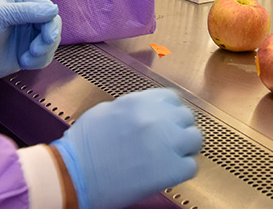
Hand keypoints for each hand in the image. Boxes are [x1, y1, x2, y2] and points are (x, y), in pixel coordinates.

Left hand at [0, 0, 61, 84]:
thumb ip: (27, 11)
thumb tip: (54, 10)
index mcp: (20, 0)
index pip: (47, 8)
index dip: (51, 22)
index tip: (47, 37)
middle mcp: (26, 16)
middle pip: (53, 26)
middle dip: (48, 39)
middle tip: (34, 50)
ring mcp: (26, 36)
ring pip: (51, 42)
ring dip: (44, 52)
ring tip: (26, 58)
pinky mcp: (25, 54)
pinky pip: (44, 57)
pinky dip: (39, 61)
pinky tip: (23, 62)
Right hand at [52, 89, 201, 208]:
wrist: (77, 173)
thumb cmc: (84, 146)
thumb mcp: (107, 111)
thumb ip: (133, 108)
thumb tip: (147, 113)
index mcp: (140, 102)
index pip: (172, 99)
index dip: (171, 111)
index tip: (168, 120)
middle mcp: (157, 118)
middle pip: (186, 117)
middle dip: (179, 127)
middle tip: (170, 140)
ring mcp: (166, 143)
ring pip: (195, 139)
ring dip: (185, 147)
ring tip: (172, 155)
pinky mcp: (170, 170)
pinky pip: (191, 166)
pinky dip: (181, 169)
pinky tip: (167, 171)